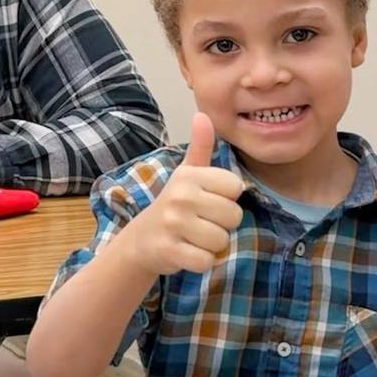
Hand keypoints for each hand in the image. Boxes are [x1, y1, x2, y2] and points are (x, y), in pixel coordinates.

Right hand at [124, 112, 242, 275]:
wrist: (141, 239)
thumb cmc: (173, 204)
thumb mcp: (186, 173)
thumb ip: (200, 147)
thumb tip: (203, 115)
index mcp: (190, 176)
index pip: (236, 187)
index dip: (227, 199)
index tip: (208, 201)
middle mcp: (181, 196)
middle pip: (233, 216)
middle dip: (222, 225)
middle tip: (201, 223)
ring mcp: (174, 223)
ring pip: (222, 240)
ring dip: (212, 245)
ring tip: (194, 237)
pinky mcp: (170, 250)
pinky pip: (207, 260)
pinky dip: (202, 262)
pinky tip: (188, 252)